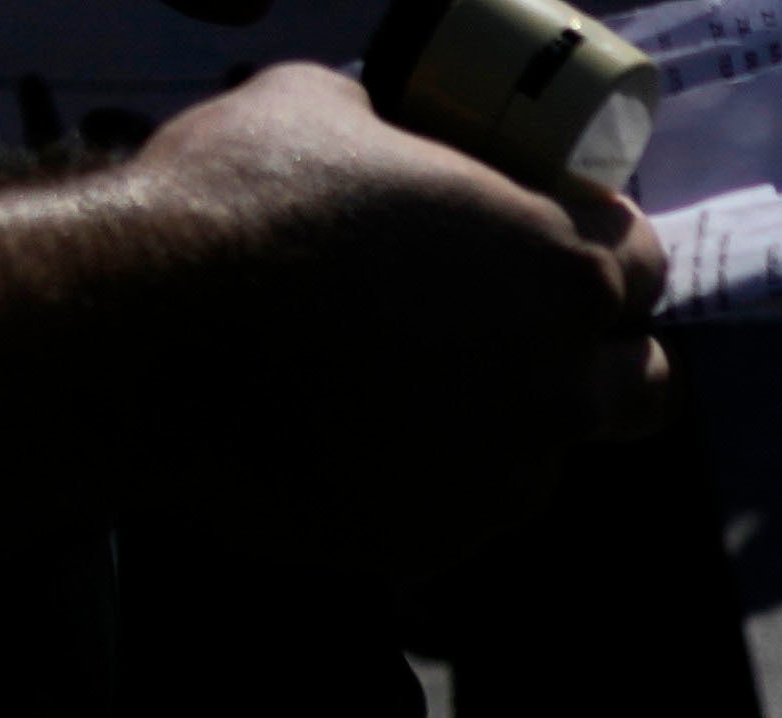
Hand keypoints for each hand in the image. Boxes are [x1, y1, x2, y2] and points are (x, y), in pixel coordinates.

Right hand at [93, 62, 669, 558]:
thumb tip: (390, 142)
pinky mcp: (436, 545)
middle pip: (639, 386)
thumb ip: (399, 135)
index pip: (641, 267)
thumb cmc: (236, 207)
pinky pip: (450, 513)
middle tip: (518, 340)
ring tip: (393, 392)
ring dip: (493, 428)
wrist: (140, 341)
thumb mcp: (321, 109)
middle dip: (594, 362)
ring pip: (540, 459)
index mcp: (561, 270)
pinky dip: (415, 483)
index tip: (545, 248)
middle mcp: (562, 387)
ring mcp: (505, 480)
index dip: (598, 252)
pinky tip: (340, 440)